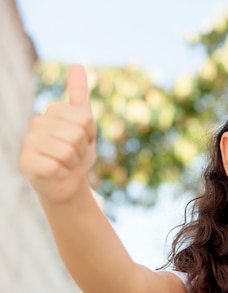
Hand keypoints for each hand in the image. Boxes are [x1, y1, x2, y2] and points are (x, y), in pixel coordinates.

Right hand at [19, 64, 97, 204]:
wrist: (68, 182)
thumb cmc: (76, 152)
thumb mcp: (84, 123)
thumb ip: (79, 95)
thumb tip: (76, 64)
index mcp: (51, 112)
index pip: (85, 119)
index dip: (90, 135)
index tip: (82, 140)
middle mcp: (36, 124)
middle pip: (76, 135)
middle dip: (82, 150)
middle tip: (74, 155)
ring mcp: (28, 143)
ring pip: (67, 151)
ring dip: (73, 163)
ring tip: (66, 163)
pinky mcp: (26, 163)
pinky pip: (56, 167)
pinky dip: (63, 173)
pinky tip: (57, 173)